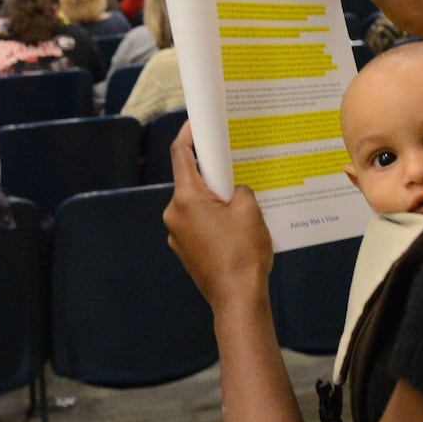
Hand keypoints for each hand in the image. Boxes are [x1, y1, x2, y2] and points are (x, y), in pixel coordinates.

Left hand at [163, 122, 272, 311]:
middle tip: (233, 166)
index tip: (197, 122)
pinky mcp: (185, 252)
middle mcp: (174, 214)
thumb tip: (232, 192)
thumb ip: (238, 190)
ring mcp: (177, 236)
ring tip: (240, 204)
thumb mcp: (249, 209)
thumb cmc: (243, 251)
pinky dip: (212, 219)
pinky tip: (234, 228)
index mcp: (185, 199)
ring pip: (195, 205)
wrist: (237, 299)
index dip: (188, 135)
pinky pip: (197, 224)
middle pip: (190, 182)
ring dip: (213, 199)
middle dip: (211, 173)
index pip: (180, 155)